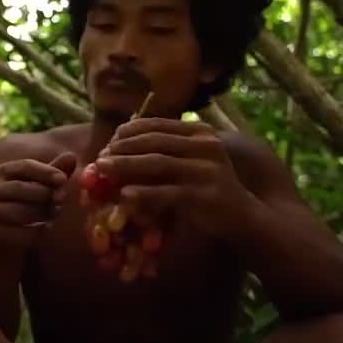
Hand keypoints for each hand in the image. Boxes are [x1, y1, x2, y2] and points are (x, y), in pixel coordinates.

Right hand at [0, 152, 76, 233]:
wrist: (8, 230)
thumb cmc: (28, 199)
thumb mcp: (42, 182)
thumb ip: (56, 170)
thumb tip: (72, 156)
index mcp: (4, 171)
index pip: (25, 166)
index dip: (46, 172)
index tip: (63, 179)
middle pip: (23, 188)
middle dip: (46, 194)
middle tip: (62, 199)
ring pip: (22, 211)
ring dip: (44, 213)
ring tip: (54, 213)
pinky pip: (22, 232)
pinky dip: (38, 231)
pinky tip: (43, 227)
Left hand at [96, 118, 254, 238]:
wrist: (242, 217)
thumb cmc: (207, 188)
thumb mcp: (188, 163)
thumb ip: (162, 151)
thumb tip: (115, 146)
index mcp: (200, 132)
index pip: (157, 124)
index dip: (128, 132)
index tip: (109, 141)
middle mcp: (206, 145)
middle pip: (153, 142)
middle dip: (122, 149)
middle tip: (100, 158)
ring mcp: (207, 169)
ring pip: (157, 164)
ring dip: (126, 165)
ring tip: (102, 169)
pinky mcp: (205, 195)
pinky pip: (168, 192)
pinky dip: (144, 193)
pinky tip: (125, 195)